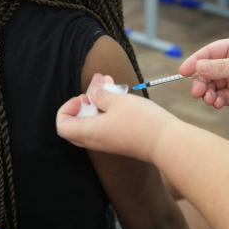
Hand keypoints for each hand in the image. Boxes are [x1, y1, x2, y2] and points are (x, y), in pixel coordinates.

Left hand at [56, 74, 177, 161]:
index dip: (67, 108)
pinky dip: (109, 109)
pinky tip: (121, 96)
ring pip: (93, 121)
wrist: (166, 142)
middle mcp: (95, 140)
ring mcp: (109, 142)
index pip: (62, 125)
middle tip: (96, 91)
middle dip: (83, 104)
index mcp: (89, 132)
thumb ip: (100, 93)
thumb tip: (92, 88)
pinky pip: (106, 124)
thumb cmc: (141, 121)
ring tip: (112, 86)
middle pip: (76, 124)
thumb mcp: (117, 100)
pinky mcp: (121, 140)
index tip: (84, 97)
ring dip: (99, 102)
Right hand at [179, 37, 228, 118]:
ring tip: (209, 99)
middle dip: (200, 81)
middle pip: (206, 71)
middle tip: (197, 92)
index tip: (183, 71)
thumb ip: (219, 67)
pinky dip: (215, 101)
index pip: (209, 52)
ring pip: (211, 85)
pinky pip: (218, 97)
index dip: (195, 61)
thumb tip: (196, 67)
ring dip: (207, 92)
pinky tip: (218, 104)